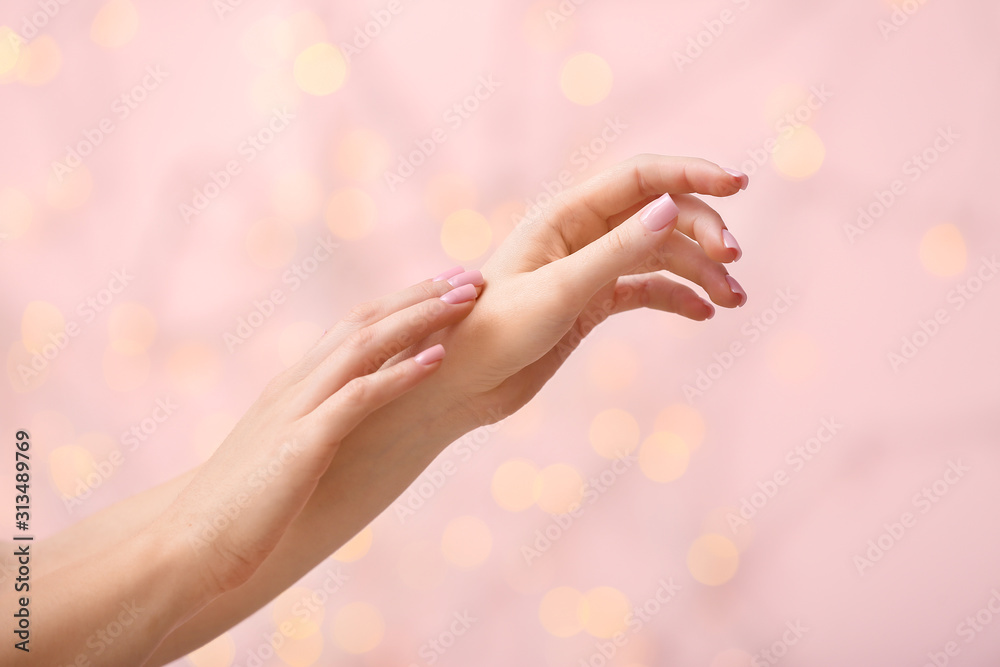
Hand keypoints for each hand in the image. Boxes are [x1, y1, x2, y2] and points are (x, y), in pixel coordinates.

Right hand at [149, 278, 480, 594]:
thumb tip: (349, 425)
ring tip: (465, 300)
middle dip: (421, 295)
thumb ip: (313, 429)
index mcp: (292, 386)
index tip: (445, 287)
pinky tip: (437, 360)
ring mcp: (297, 410)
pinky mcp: (302, 445)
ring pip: (364, 345)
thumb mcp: (284, 455)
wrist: (187, 545)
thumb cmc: (240, 509)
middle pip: (364, 321)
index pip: (353, 327)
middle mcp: (295, 385)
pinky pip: (357, 399)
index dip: (402, 302)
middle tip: (470, 277)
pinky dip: (400, 376)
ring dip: (419, 319)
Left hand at [421, 154, 749, 424]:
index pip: (642, 177)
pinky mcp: (591, 304)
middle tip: (733, 263)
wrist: (461, 383)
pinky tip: (704, 313)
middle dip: (703, 232)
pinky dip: (678, 298)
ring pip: (660, 255)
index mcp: (567, 215)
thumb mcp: (561, 289)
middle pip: (660, 215)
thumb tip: (674, 208)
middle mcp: (581, 235)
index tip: (738, 184)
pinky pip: (646, 290)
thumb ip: (618, 250)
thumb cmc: (496, 331)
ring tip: (734, 300)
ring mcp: (589, 269)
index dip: (691, 175)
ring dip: (700, 271)